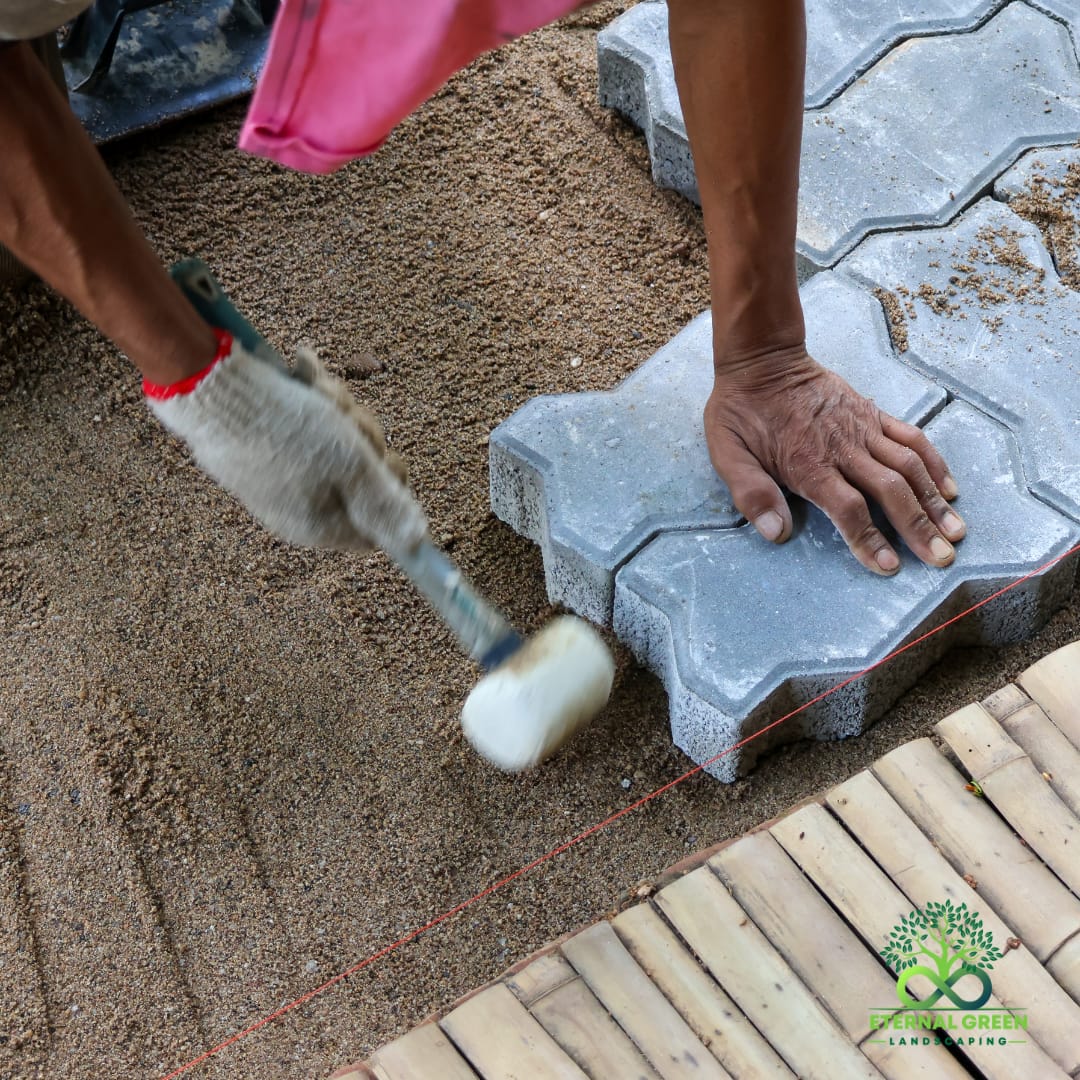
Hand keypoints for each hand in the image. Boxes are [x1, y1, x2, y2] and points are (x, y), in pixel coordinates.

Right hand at [146, 334, 426, 556]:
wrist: (209, 386)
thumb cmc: (287, 430)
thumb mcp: (353, 467)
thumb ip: (386, 504)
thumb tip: (417, 542)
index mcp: (321, 527)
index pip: (378, 525)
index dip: (391, 488)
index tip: (386, 458)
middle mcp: (302, 508)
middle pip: (362, 478)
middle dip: (364, 438)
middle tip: (347, 417)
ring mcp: (283, 477)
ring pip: (339, 444)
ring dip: (339, 410)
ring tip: (316, 389)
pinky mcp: (266, 445)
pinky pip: (307, 426)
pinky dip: (311, 399)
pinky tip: (301, 374)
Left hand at [704, 345, 964, 573]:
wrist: (762, 362)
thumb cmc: (741, 412)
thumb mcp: (728, 454)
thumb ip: (752, 494)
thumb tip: (776, 533)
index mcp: (809, 464)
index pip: (848, 509)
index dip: (869, 540)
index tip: (888, 566)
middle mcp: (844, 448)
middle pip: (890, 491)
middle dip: (918, 527)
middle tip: (942, 558)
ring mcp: (863, 428)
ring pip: (909, 466)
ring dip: (933, 500)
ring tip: (955, 529)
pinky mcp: (872, 413)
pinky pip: (911, 437)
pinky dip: (933, 462)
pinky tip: (949, 487)